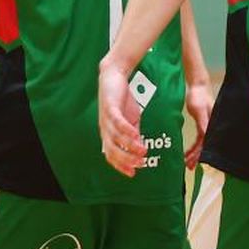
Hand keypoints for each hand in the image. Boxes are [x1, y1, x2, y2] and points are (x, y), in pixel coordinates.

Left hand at [98, 56, 145, 176]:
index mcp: (109, 133)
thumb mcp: (131, 119)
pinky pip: (117, 122)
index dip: (121, 165)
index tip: (133, 173)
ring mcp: (106, 118)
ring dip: (129, 146)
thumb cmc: (122, 99)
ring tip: (143, 151)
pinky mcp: (110, 107)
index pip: (111, 155)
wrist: (114, 76)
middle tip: (140, 164)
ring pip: (116, 137)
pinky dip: (126, 130)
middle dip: (126, 159)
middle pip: (112, 149)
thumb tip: (141, 149)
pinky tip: (136, 135)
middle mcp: (105, 128)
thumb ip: (134, 133)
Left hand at [184, 78, 213, 168]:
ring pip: (202, 144)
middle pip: (205, 146)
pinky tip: (188, 153)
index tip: (193, 162)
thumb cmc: (199, 96)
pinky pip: (199, 139)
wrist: (198, 86)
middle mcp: (211, 127)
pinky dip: (194, 147)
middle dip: (197, 157)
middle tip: (189, 166)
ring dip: (195, 154)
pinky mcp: (203, 125)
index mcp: (212, 124)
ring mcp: (208, 126)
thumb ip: (202, 122)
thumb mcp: (199, 109)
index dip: (200, 153)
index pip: (207, 142)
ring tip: (187, 163)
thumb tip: (205, 135)